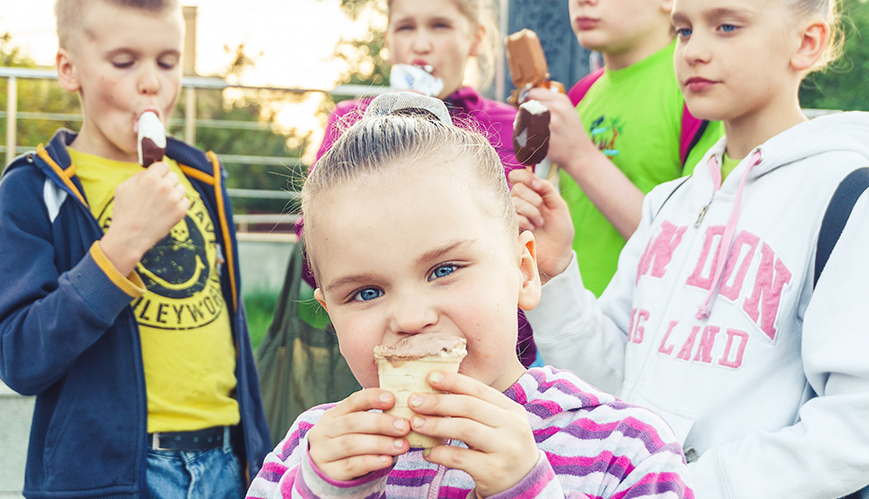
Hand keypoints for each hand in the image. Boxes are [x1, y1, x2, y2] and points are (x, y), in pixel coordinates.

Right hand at [100, 161, 189, 274]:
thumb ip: (140, 175)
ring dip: (173, 193)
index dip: (159, 172)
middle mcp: (164, 186)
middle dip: (166, 182)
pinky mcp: (180, 211)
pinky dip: (178, 205)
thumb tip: (153, 169)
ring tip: (161, 204)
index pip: (163, 165)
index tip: (157, 178)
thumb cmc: (124, 212)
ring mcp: (174, 199)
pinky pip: (185, 201)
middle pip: (173, 176)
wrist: (129, 237)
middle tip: (157, 194)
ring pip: (181, 188)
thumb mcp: (124, 187)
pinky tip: (167, 211)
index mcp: (150, 177)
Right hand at [307, 389, 410, 480]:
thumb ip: (374, 419)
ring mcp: (324, 452)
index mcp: (333, 415)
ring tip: (402, 445)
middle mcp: (324, 431)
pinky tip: (388, 459)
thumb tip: (405, 410)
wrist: (330, 472)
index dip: (371, 398)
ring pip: (351, 444)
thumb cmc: (353, 444)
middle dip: (380, 423)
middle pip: (352, 423)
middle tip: (404, 426)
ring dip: (380, 443)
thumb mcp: (357, 428)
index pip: (352, 401)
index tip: (392, 398)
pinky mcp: (330, 473)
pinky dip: (371, 461)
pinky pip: (351, 465)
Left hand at [407, 371, 538, 497]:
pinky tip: (427, 453)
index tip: (429, 377)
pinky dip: (440, 453)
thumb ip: (477, 408)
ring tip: (416, 423)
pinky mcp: (494, 471)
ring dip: (436, 425)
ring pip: (465, 429)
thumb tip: (436, 389)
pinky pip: (460, 458)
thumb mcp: (499, 423)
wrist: (523, 482)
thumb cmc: (502, 446)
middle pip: (470, 407)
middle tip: (414, 401)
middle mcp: (513, 427)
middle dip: (439, 402)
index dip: (453, 381)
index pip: (479, 390)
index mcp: (512, 410)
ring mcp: (505, 449)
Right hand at [509, 169, 573, 283]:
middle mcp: (518, 202)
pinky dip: (524, 220)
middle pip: (517, 188)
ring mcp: (512, 215)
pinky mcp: (508, 227)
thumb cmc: (559, 229)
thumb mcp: (558, 205)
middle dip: (533, 198)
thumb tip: (534, 178)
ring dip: (531, 211)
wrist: (558, 253)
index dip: (526, 177)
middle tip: (542, 210)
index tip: (538, 186)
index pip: (516, 176)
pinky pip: (511, 215)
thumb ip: (547, 188)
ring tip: (539, 223)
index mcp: (529, 194)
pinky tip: (532, 229)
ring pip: (514, 201)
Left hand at [525, 87, 595, 178]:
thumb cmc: (572, 133)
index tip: (525, 106)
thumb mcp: (568, 111)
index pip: (533, 92)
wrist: (581, 155)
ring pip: (524, 118)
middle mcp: (556, 108)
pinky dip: (524, 136)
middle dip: (524, 113)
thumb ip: (551, 102)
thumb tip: (528, 98)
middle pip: (527, 105)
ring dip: (522, 124)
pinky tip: (530, 139)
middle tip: (528, 122)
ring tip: (530, 131)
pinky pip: (526, 133)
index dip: (526, 99)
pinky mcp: (545, 137)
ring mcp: (550, 123)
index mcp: (561, 99)